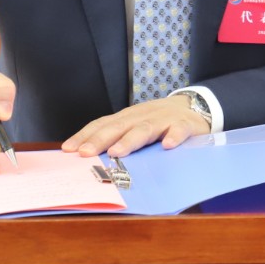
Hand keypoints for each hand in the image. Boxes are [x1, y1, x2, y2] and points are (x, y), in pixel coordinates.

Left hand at [62, 93, 210, 158]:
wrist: (196, 106)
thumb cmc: (160, 121)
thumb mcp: (137, 125)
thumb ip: (119, 137)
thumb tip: (89, 157)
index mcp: (128, 118)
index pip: (102, 124)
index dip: (85, 135)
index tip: (68, 149)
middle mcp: (142, 116)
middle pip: (119, 126)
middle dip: (100, 139)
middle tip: (86, 153)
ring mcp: (164, 119)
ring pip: (145, 128)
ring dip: (130, 140)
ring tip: (117, 152)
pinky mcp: (185, 124)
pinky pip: (179, 130)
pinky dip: (173, 136)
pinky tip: (168, 146)